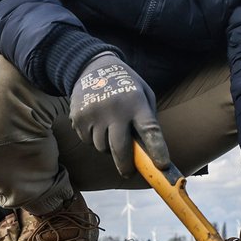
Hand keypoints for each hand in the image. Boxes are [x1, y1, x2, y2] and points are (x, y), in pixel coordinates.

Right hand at [70, 53, 170, 177]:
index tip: (162, 166)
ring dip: (108, 147)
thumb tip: (149, 154)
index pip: (150, 130)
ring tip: (110, 130)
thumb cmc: (126, 86)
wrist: (93, 67)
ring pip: (102, 147)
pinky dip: (93, 138)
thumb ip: (148, 120)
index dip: (157, 150)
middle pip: (121, 148)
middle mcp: (115, 109)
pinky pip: (88, 141)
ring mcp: (94, 114)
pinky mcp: (78, 118)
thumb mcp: (143, 94)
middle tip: (129, 173)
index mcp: (136, 102)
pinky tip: (96, 123)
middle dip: (126, 165)